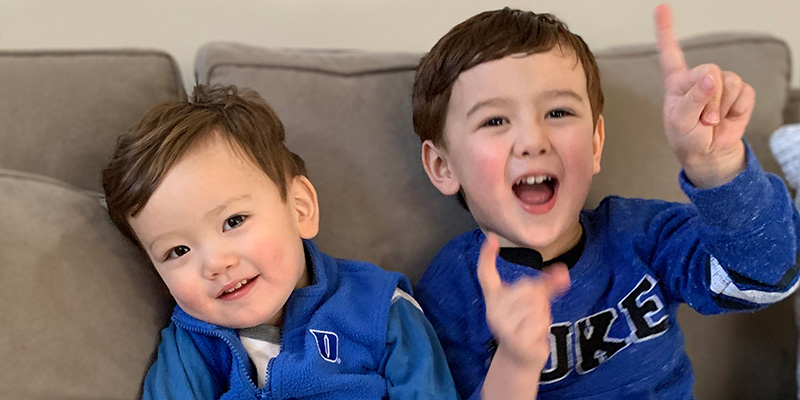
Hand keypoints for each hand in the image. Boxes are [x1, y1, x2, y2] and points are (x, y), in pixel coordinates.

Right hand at [477, 233, 570, 368]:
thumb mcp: (534, 301)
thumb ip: (547, 284)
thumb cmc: (525, 325)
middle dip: (540, 297)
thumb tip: (564, 272)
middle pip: (527, 287)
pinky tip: (535, 336)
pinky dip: (543, 328)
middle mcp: (493, 310)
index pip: (485, 274)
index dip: (487, 255)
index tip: (492, 238)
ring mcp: (502, 326)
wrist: (520, 358)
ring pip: (536, 305)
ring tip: (533, 325)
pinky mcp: (514, 340)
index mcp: (494, 297)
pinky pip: (539, 323)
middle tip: (534, 312)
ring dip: (543, 314)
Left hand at [655, 3, 753, 187]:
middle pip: (709, 69)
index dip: (666, 30)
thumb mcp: (681, 121)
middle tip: (703, 119)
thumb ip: (694, 98)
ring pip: (729, 81)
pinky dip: (736, 110)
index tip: (661, 7)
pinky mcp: (739, 93)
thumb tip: (711, 77)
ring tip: (711, 121)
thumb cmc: (686, 137)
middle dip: (709, 96)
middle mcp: (698, 77)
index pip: (670, 52)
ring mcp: (720, 84)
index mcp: (676, 82)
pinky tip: (726, 120)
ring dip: (721, 106)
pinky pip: (744, 93)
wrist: (707, 154)